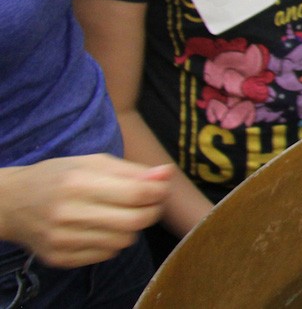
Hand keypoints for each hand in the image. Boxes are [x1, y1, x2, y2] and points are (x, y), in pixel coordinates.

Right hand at [0, 156, 171, 268]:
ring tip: (120, 214)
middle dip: (151, 211)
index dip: (159, 191)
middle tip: (148, 203)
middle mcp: (68, 213)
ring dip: (131, 228)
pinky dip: (112, 242)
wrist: (10, 203)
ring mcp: (62, 239)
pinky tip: (101, 228)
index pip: (137, 193)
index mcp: (79, 182)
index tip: (161, 187)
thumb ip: (132, 170)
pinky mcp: (60, 258)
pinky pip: (105, 255)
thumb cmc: (57, 177)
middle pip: (135, 221)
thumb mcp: (92, 162)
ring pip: (123, 241)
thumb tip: (166, 174)